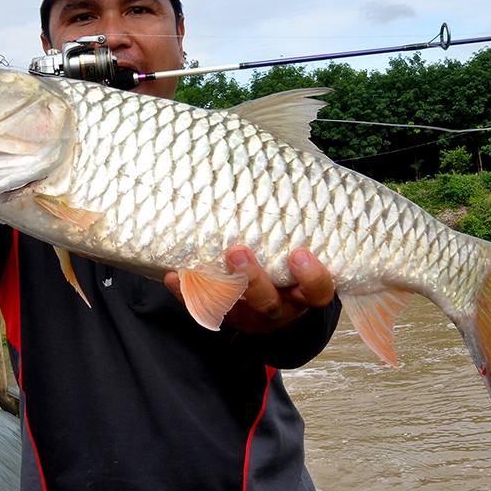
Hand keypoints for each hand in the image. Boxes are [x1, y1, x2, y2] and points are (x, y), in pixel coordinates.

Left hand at [164, 246, 334, 333]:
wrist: (278, 310)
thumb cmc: (292, 272)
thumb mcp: (302, 258)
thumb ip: (296, 233)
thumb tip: (285, 174)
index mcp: (303, 296)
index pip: (316, 292)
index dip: (311, 276)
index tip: (299, 253)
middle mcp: (278, 309)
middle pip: (268, 303)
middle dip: (252, 279)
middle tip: (237, 251)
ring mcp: (248, 316)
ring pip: (233, 308)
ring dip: (213, 286)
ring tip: (197, 266)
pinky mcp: (223, 316)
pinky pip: (202, 307)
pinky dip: (187, 292)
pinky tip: (174, 275)